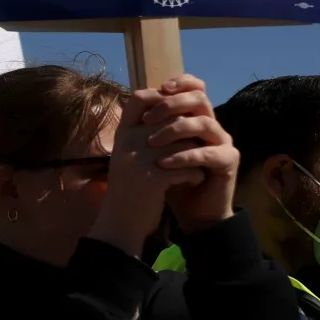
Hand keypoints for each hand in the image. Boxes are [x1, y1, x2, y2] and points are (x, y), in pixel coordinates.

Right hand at [88, 88, 199, 256]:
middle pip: (172, 121)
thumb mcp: (128, 155)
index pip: (139, 98)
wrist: (121, 221)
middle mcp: (128, 142)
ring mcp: (140, 160)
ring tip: (198, 165)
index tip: (178, 114)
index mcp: (122, 134)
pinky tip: (195, 181)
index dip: (162, 99)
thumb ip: (143, 133)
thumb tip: (174, 112)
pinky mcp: (154, 179)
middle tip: (198, 147)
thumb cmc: (129, 187)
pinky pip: (188, 168)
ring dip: (197, 155)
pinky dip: (195, 175)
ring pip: (185, 144)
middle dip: (190, 135)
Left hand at [143, 74, 238, 233]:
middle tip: (147, 119)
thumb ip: (151, 125)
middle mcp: (213, 126)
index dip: (182, 83)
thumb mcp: (156, 149)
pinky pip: (208, 153)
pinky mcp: (228, 162)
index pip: (196, 89)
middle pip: (200, 100)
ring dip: (174, 130)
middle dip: (172, 104)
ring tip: (150, 142)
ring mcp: (223, 143)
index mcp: (197, 118)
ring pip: (205, 124)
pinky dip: (184, 156)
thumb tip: (134, 98)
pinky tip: (163, 162)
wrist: (191, 210)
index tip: (160, 87)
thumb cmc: (172, 176)